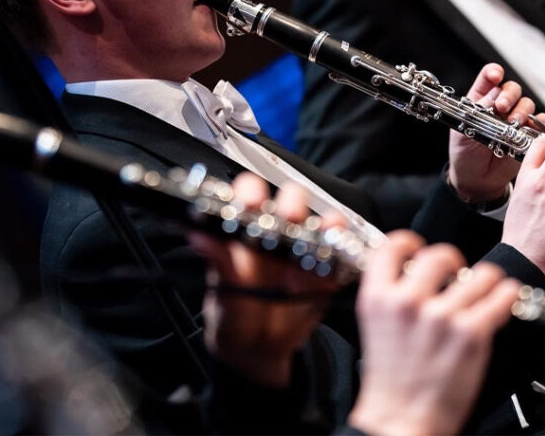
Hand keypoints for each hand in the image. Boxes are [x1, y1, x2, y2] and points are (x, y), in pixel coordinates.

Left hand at [189, 173, 341, 387]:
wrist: (257, 353)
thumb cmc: (234, 319)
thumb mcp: (223, 300)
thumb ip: (219, 269)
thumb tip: (201, 239)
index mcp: (243, 231)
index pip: (248, 194)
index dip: (251, 191)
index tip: (252, 201)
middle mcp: (276, 234)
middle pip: (289, 200)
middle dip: (292, 202)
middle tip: (290, 216)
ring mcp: (304, 251)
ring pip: (319, 222)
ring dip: (324, 223)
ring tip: (324, 233)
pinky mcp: (326, 273)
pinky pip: (339, 256)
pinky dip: (344, 250)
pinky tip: (341, 252)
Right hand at [349, 232, 518, 435]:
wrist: (402, 419)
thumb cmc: (392, 378)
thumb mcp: (375, 323)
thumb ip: (390, 292)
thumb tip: (410, 269)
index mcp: (378, 297)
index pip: (394, 245)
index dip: (411, 243)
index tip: (420, 249)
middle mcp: (408, 302)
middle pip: (440, 253)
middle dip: (452, 261)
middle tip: (455, 274)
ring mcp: (441, 317)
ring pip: (480, 273)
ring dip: (487, 280)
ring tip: (484, 289)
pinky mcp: (471, 334)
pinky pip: (501, 297)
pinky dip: (507, 295)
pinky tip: (503, 299)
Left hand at [448, 63, 534, 202]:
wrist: (477, 179)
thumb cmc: (465, 153)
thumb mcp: (462, 131)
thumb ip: (476, 115)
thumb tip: (491, 100)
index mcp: (480, 100)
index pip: (489, 78)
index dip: (493, 73)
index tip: (495, 76)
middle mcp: (499, 106)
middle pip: (511, 88)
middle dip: (509, 95)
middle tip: (502, 107)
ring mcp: (515, 119)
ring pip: (526, 104)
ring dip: (522, 111)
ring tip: (513, 124)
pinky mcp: (527, 134)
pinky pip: (539, 123)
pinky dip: (537, 124)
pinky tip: (528, 130)